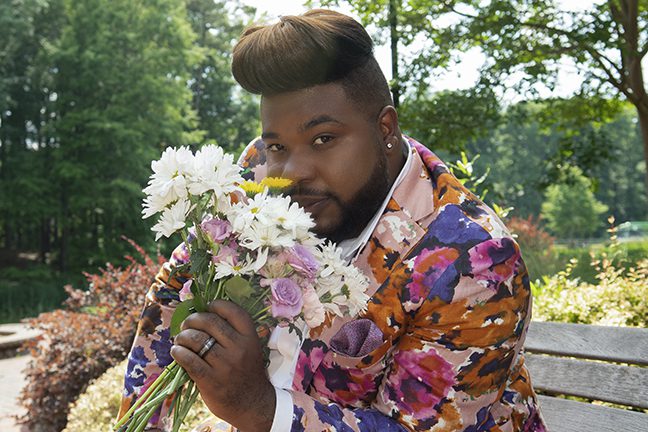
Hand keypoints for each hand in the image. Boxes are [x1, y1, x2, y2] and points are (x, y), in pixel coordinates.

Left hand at [171, 300, 275, 431]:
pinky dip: (179, 352)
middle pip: (210, 322)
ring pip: (196, 339)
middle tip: (186, 324)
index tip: (207, 307)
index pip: (232, 311)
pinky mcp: (211, 380)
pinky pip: (189, 359)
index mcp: (250, 337)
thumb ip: (233, 333)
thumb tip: (203, 313)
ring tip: (180, 339)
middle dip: (193, 319)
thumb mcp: (249, 349)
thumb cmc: (246, 372)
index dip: (216, 305)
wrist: (252, 403)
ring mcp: (225, 365)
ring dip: (183, 336)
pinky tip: (177, 352)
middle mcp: (239, 348)